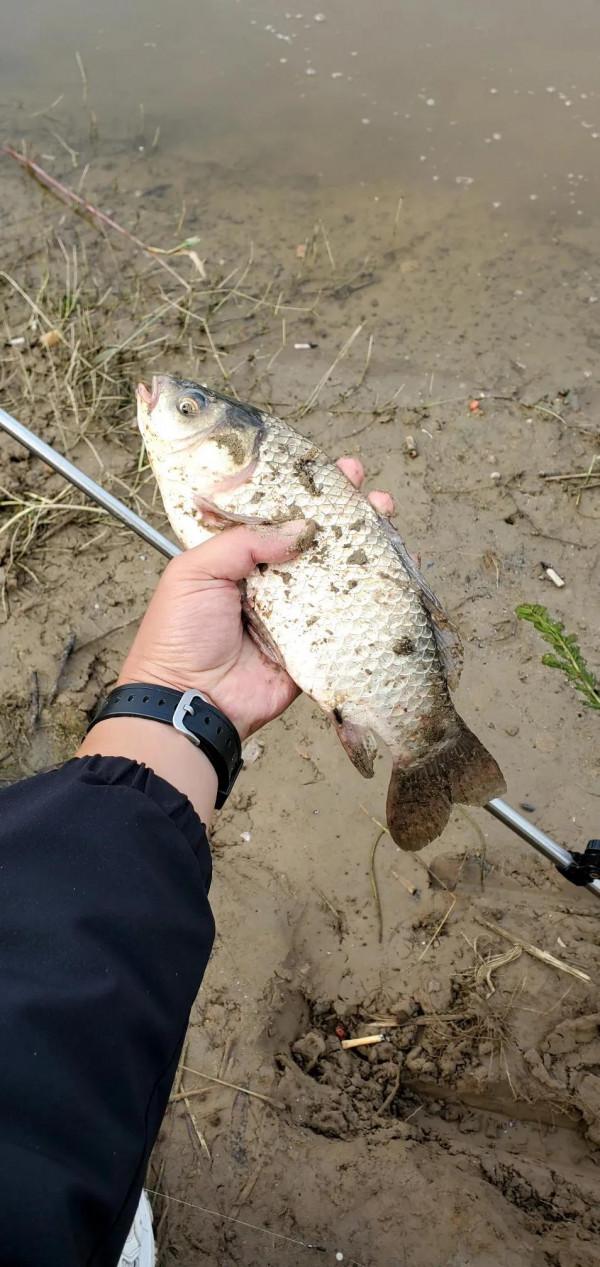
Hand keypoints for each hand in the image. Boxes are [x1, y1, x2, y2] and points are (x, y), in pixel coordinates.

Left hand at [117, 458, 393, 739]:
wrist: (190, 701)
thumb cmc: (179, 634)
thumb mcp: (194, 571)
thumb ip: (243, 542)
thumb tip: (300, 530)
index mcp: (237, 560)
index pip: (276, 517)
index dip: (304, 493)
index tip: (332, 471)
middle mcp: (272, 583)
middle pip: (316, 542)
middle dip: (346, 514)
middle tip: (369, 490)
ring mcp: (297, 616)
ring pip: (338, 574)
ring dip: (367, 546)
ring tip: (388, 516)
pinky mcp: (316, 647)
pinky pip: (350, 619)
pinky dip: (377, 597)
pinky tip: (400, 570)